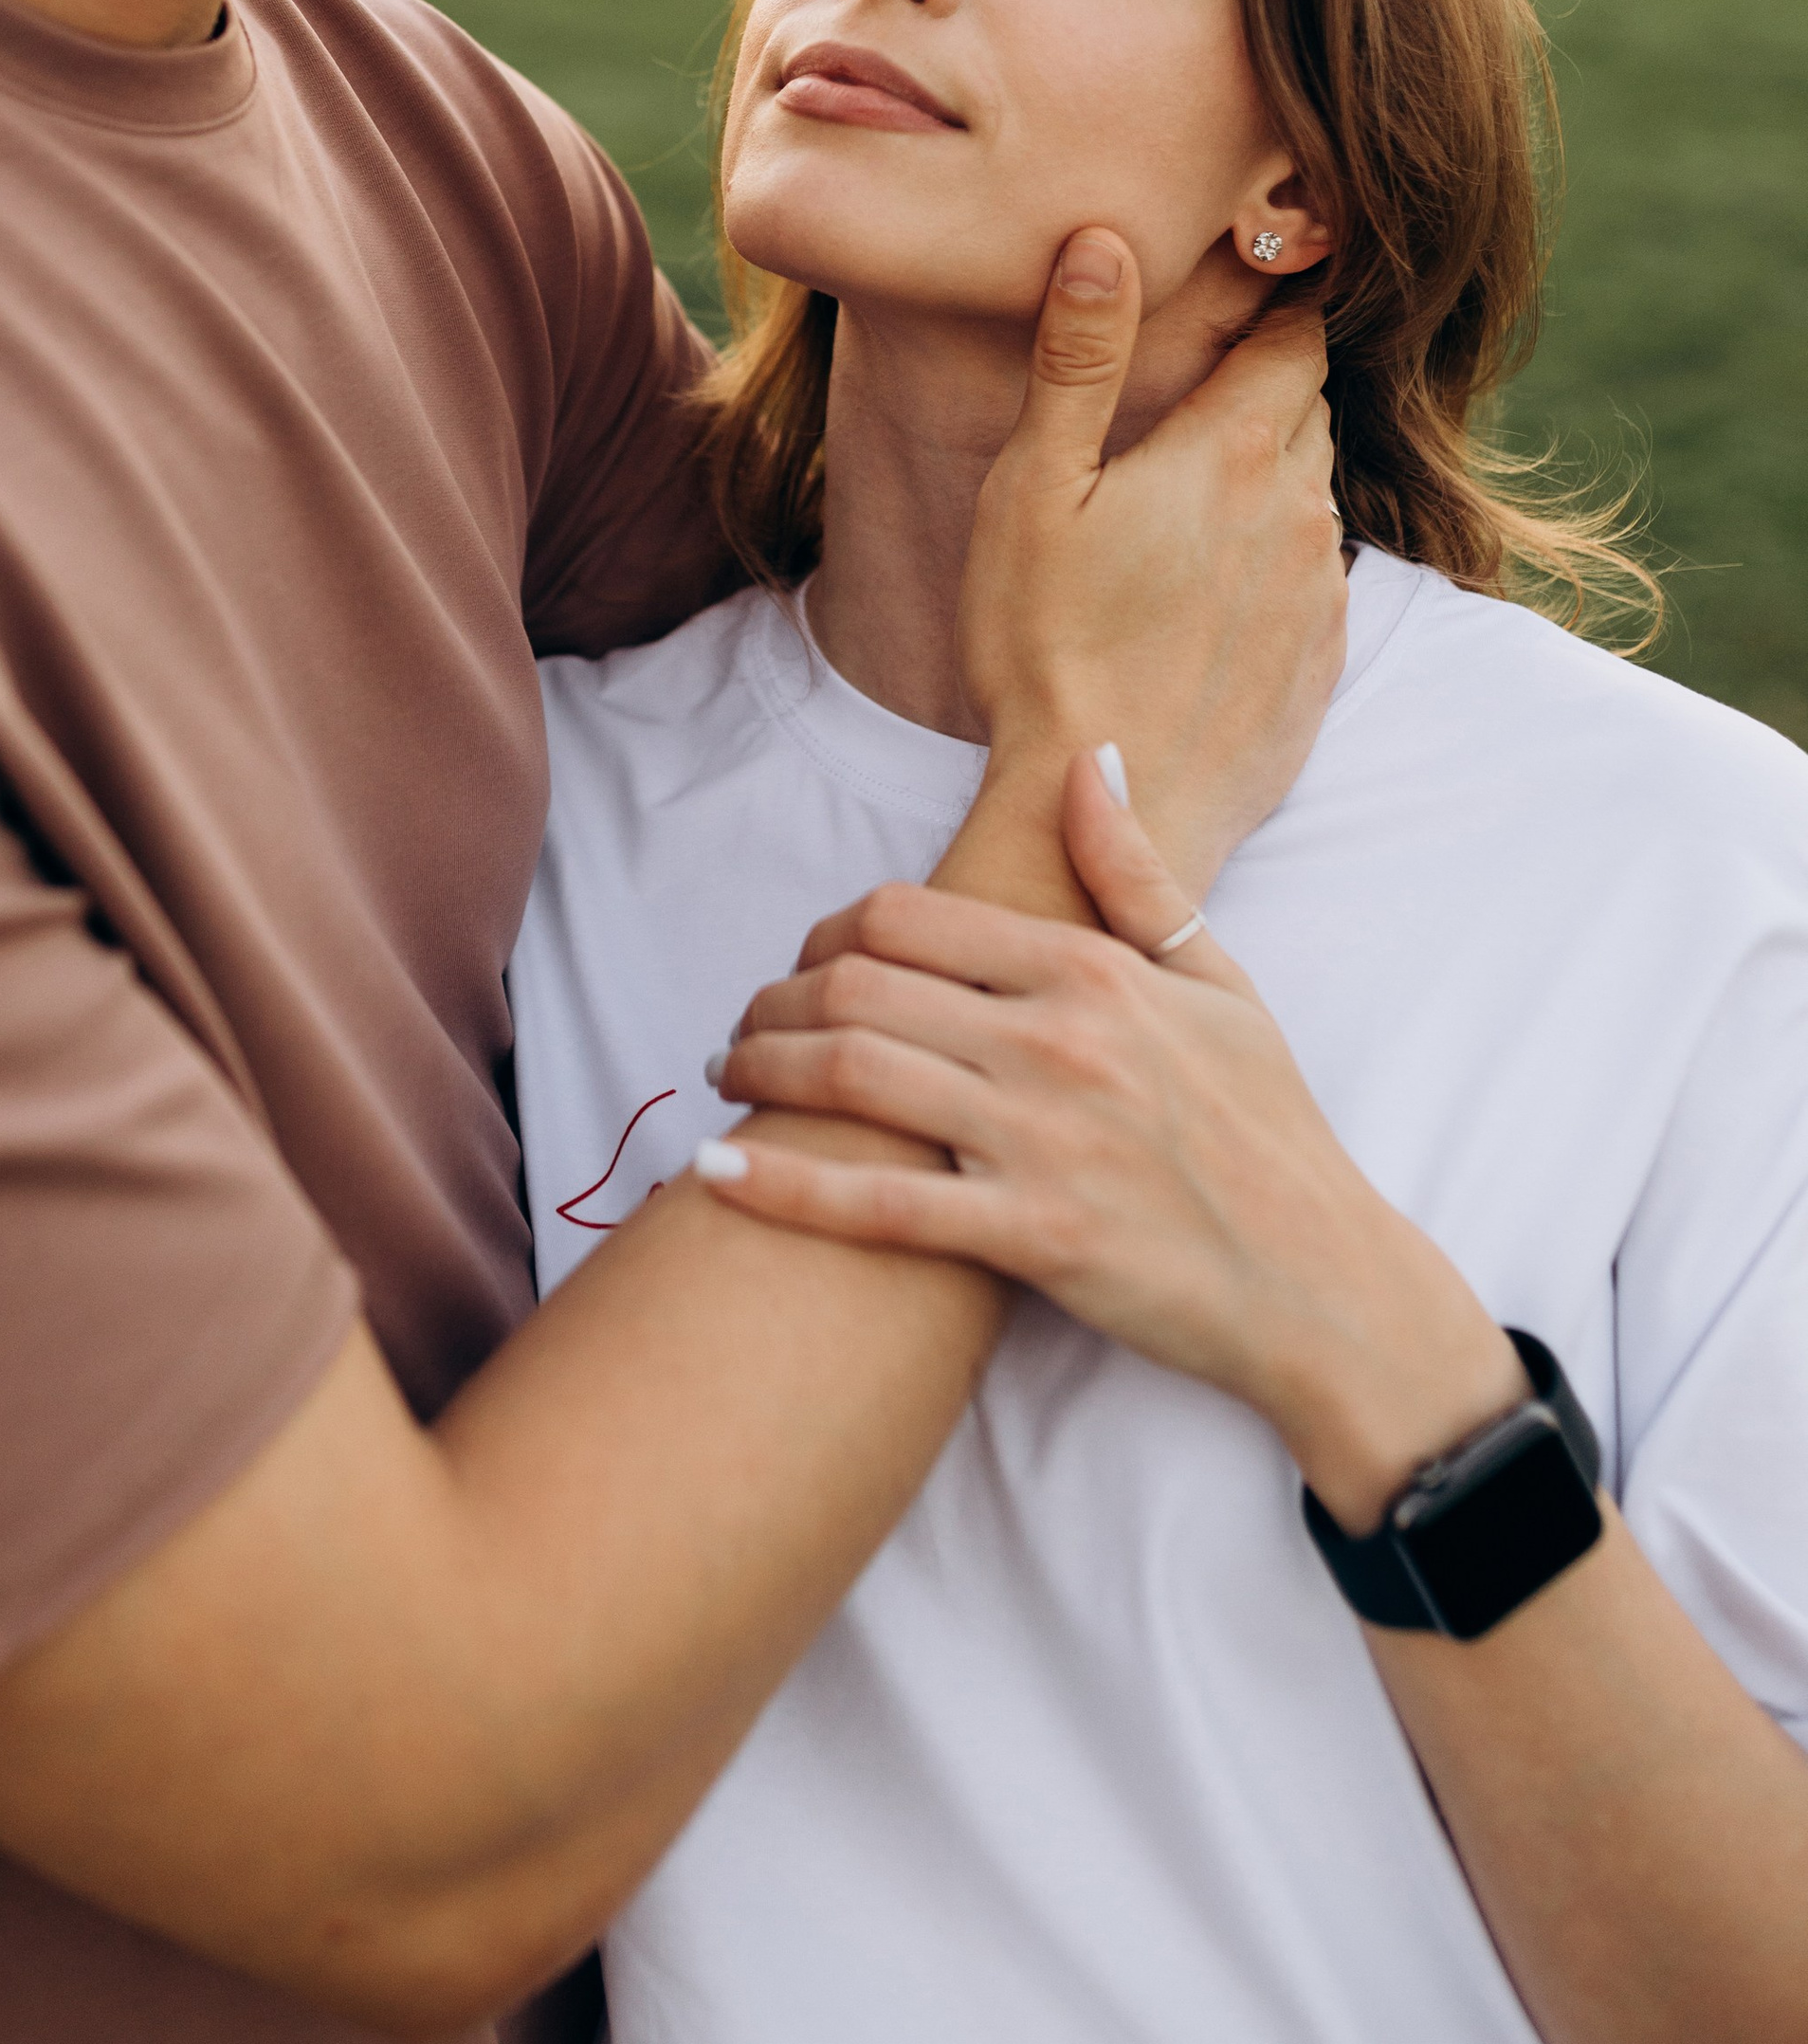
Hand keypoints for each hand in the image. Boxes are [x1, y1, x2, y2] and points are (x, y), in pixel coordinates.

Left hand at [701, 756, 1523, 1528]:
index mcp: (1092, 972)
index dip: (828, 930)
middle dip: (775, 999)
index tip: (805, 961)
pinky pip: (882, 1208)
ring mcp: (1043, 1141)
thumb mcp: (1221, 982)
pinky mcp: (1033, 1239)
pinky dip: (787, 1189)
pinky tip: (720, 1176)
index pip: (911, 915)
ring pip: (854, 1077)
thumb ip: (1136, 875)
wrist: (1323, 1283)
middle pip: (860, 985)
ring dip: (763, 1070)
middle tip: (744, 1027)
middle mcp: (1058, 1041)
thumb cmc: (1271, 1132)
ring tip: (729, 1080)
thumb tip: (1091, 760)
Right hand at [953, 231, 1345, 898]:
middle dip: (1269, 383)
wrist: (1110, 809)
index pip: (1296, 335)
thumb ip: (1080, 358)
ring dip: (1272, 475)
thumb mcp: (1035, 486)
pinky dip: (1275, 563)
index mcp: (1237, 450)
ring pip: (1314, 495)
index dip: (1282, 299)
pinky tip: (1210, 590)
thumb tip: (1106, 240)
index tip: (1264, 274)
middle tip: (1208, 376)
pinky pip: (1313, 581)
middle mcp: (1302, 511)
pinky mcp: (1321, 665)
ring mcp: (1322, 595)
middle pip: (1309, 408)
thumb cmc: (1048, 645)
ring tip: (1198, 488)